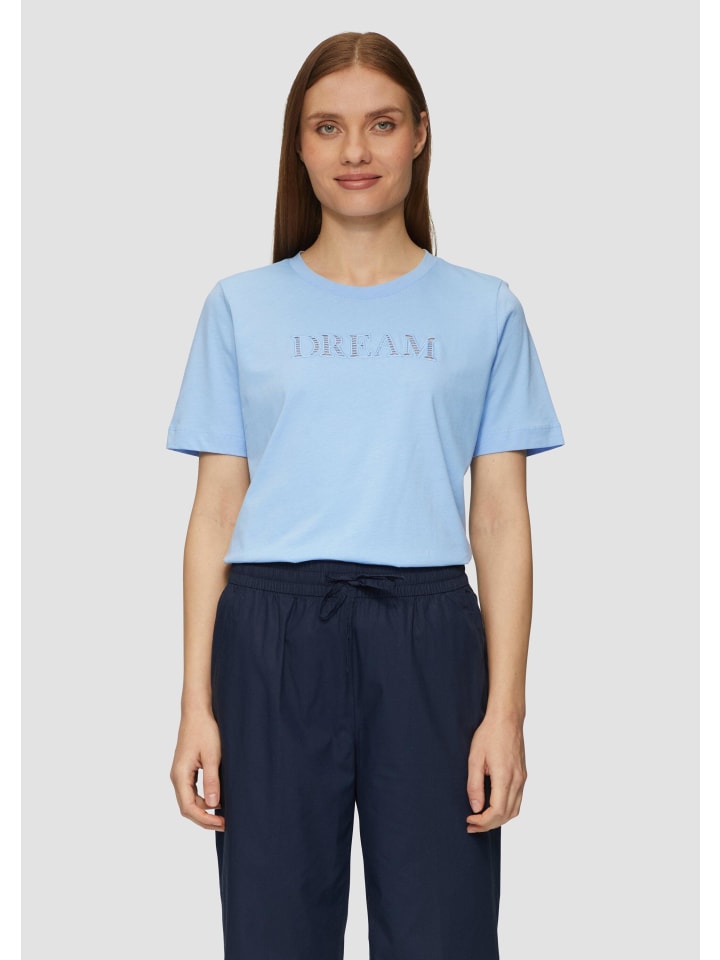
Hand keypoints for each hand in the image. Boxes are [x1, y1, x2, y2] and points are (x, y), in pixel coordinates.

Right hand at [170, 711, 224, 830]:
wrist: (197, 711)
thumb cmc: (205, 730)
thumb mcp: (212, 756)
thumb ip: (212, 780)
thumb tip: (212, 804)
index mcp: (180, 775)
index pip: (188, 807)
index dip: (204, 819)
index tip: (222, 823)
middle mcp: (177, 776)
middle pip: (187, 807)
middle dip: (204, 819)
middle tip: (225, 824)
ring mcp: (180, 773)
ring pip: (189, 800)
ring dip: (204, 810)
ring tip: (222, 816)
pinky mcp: (186, 769)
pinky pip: (191, 791)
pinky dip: (202, 799)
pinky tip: (216, 800)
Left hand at [466, 714, 526, 831]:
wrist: (507, 718)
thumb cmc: (489, 734)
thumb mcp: (475, 758)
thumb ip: (474, 785)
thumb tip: (475, 808)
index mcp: (505, 777)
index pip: (497, 811)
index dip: (483, 822)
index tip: (469, 820)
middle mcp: (517, 781)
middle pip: (506, 815)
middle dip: (488, 825)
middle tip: (471, 825)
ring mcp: (522, 779)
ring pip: (514, 810)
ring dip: (498, 820)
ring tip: (480, 820)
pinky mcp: (523, 775)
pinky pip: (517, 800)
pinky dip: (506, 810)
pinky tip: (493, 807)